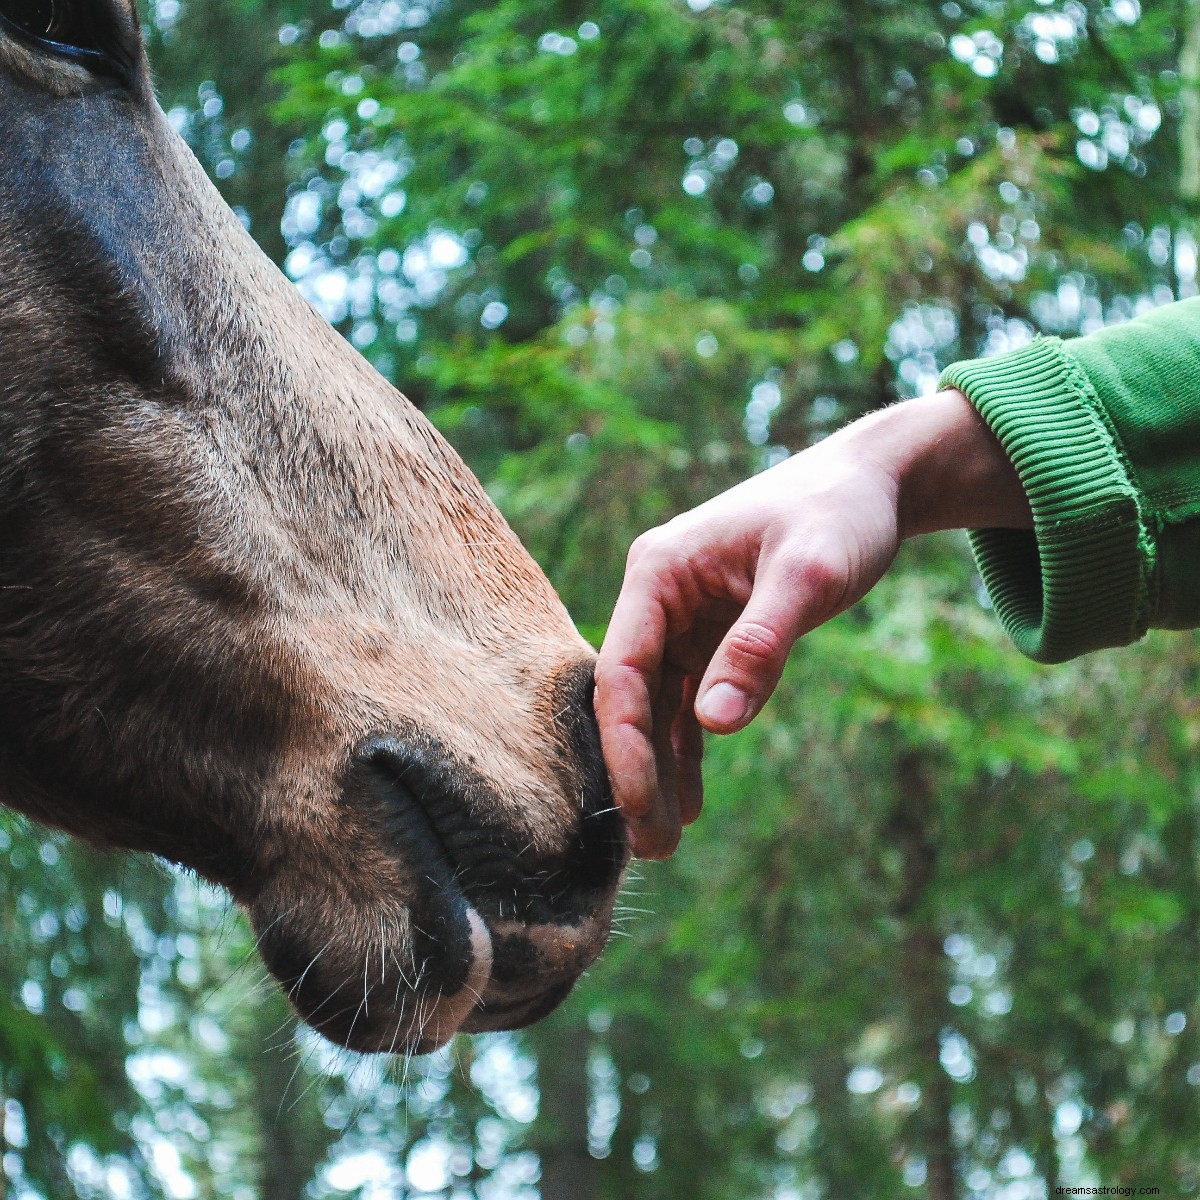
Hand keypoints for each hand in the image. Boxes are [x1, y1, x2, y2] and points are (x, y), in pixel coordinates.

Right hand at [595, 390, 1030, 858]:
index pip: (622, 667)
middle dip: (638, 771)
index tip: (639, 804)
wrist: (871, 486)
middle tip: (652, 850)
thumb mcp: (809, 575)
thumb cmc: (838, 514)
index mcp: (659, 571)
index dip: (625, 741)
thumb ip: (759, 646)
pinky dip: (692, 748)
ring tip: (665, 844)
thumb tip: (713, 726)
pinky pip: (691, 702)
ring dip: (661, 770)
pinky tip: (692, 801)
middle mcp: (658, 597)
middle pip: (632, 696)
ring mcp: (682, 618)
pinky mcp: (712, 636)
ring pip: (658, 707)